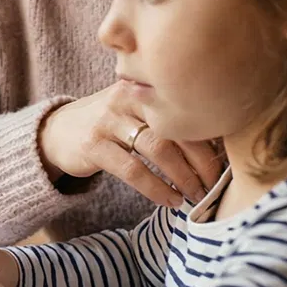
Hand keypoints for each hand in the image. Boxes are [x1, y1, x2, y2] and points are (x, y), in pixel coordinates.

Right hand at [39, 83, 223, 206]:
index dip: (211, 139)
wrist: (59, 130)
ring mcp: (108, 120)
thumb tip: (220, 144)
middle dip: (202, 162)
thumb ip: (168, 118)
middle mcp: (128, 97)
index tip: (228, 162)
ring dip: (182, 176)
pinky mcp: (93, 145)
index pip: (187, 111)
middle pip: (176, 129)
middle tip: (216, 185)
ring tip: (196, 195)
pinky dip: (156, 188)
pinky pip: (132, 170)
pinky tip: (170, 200)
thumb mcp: (137, 109)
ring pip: (157, 149)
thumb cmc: (111, 124)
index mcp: (146, 86)